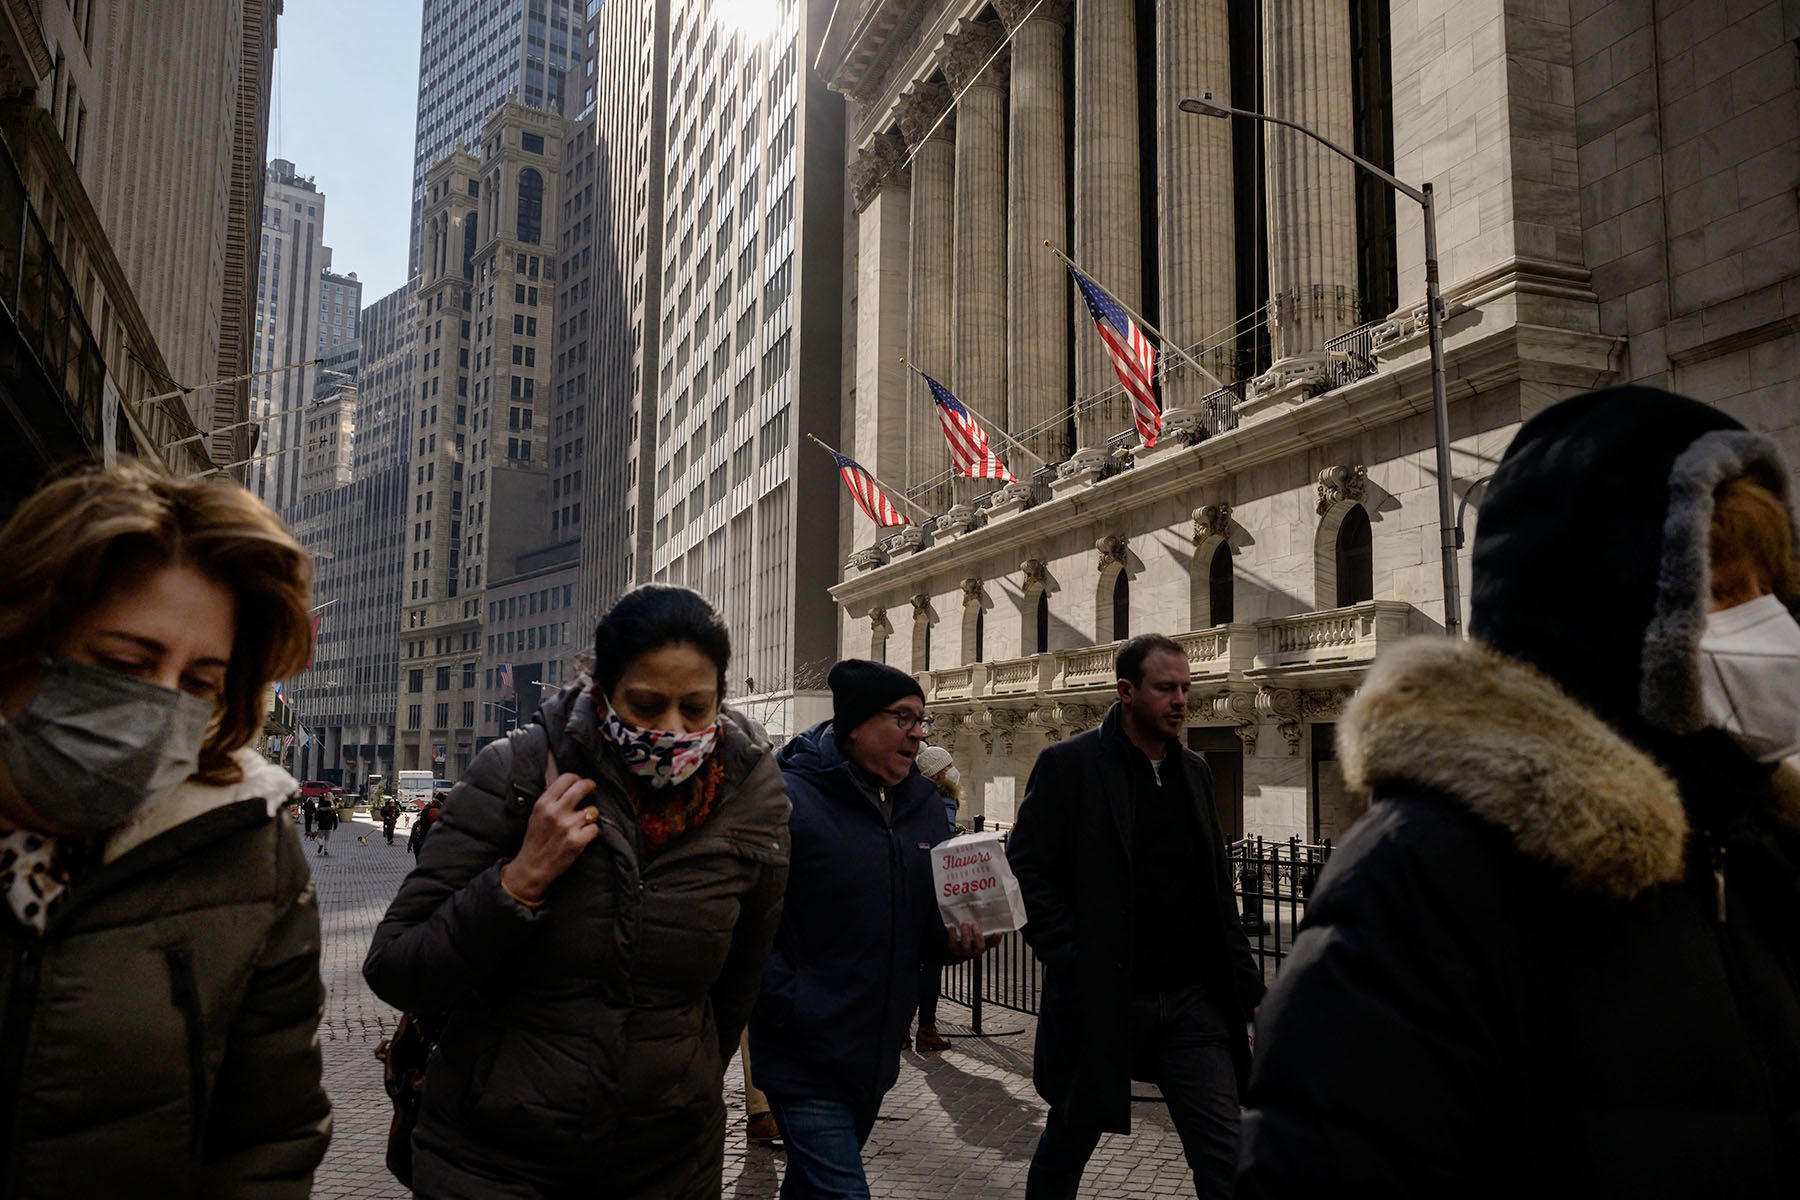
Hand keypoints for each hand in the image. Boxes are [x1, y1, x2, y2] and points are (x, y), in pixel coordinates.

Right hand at [499, 772, 599, 902]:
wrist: (533, 866)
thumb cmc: (536, 839)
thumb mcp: (537, 813)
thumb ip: (552, 797)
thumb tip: (564, 777)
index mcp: (544, 803)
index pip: (567, 778)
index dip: (576, 778)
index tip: (578, 782)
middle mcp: (556, 812)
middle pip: (582, 787)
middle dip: (590, 786)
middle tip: (591, 789)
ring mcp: (567, 827)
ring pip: (592, 810)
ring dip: (590, 816)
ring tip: (580, 823)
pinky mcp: (577, 841)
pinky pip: (595, 828)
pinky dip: (591, 832)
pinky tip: (583, 835)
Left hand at [945, 920, 1003, 958]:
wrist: (956, 942)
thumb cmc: (970, 932)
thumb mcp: (977, 927)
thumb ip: (981, 922)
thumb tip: (983, 905)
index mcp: (984, 943)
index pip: (993, 943)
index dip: (996, 939)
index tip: (998, 932)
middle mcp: (976, 950)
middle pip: (980, 947)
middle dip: (977, 935)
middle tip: (974, 924)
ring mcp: (965, 951)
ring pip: (966, 946)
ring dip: (965, 934)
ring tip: (964, 923)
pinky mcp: (954, 950)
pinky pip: (953, 944)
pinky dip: (952, 935)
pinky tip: (952, 926)